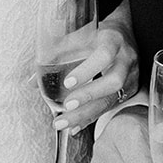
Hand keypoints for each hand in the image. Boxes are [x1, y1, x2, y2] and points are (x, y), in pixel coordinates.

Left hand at [55, 6, 139, 132]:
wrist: (125, 35)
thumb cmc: (97, 35)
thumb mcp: (80, 36)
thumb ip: (57, 54)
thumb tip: (31, 81)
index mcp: (113, 41)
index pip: (104, 55)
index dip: (87, 70)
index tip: (67, 82)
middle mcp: (126, 59)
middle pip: (113, 81)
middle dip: (89, 95)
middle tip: (67, 106)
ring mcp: (131, 77)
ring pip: (113, 98)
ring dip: (87, 113)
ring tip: (64, 123)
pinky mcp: (130, 91)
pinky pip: (111, 107)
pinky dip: (91, 118)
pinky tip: (75, 127)